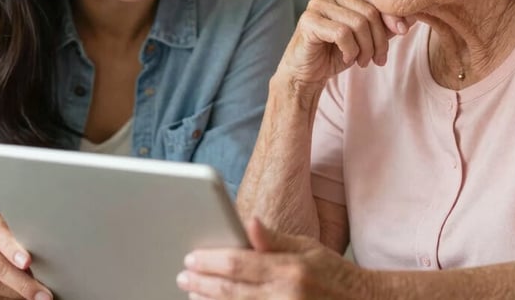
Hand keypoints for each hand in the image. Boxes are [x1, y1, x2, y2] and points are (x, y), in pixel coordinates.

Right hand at [0, 212, 51, 299]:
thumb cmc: (3, 233)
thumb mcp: (13, 226)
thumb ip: (26, 236)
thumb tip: (51, 255)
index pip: (0, 234)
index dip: (13, 249)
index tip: (28, 262)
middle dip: (23, 283)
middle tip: (44, 294)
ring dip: (17, 293)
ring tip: (37, 296)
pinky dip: (7, 298)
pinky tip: (21, 297)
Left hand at [177, 218, 371, 298]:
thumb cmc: (332, 273)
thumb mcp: (307, 247)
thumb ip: (274, 239)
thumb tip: (250, 221)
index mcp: (288, 270)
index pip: (238, 263)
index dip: (210, 261)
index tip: (191, 257)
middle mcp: (284, 296)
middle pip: (231, 290)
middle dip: (202, 283)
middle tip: (183, 276)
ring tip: (192, 293)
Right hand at [280, 0, 411, 86]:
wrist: (307, 71)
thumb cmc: (336, 51)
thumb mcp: (368, 36)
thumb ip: (387, 23)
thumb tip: (415, 15)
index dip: (394, 15)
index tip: (403, 33)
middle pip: (370, 12)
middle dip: (379, 40)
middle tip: (378, 59)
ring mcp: (316, 3)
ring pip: (358, 24)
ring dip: (365, 49)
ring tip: (362, 61)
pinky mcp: (308, 20)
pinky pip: (342, 34)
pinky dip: (350, 50)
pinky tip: (347, 58)